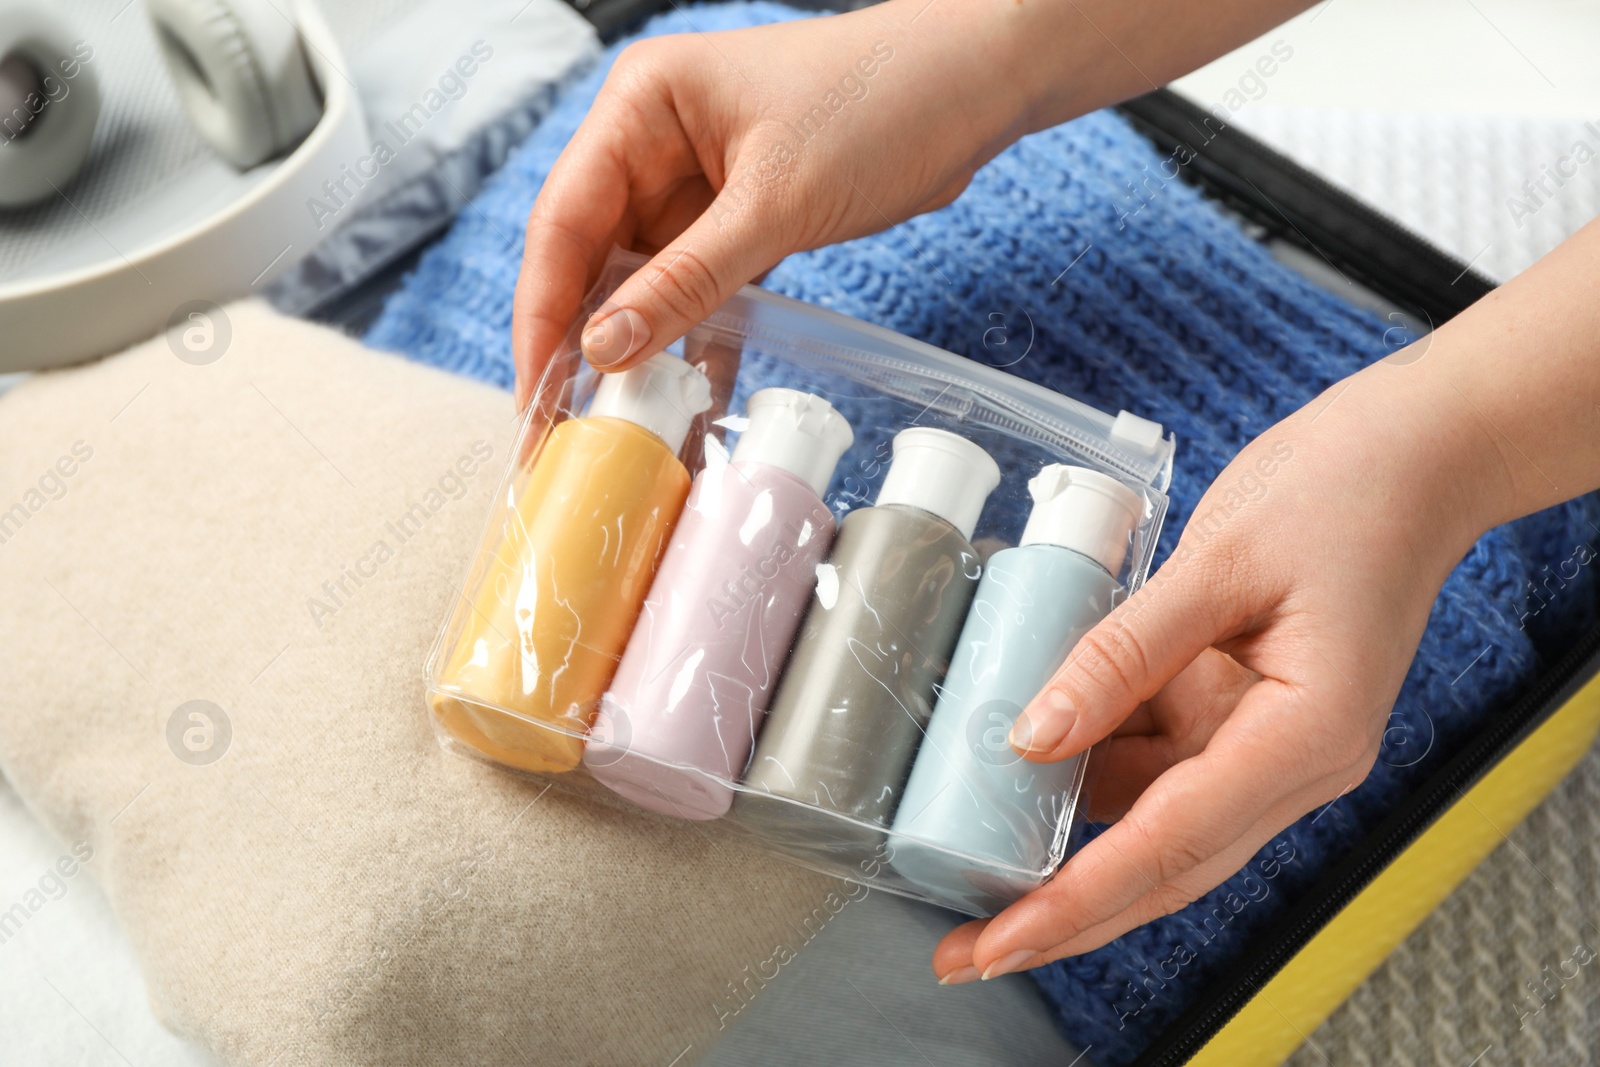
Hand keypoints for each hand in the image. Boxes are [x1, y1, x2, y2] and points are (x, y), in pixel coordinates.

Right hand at [510, 3, 1042, 406]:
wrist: (977, 83)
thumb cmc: (882, 101)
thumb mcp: (777, 201)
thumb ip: (688, 279)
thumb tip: (603, 349)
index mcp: (642, 104)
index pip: (563, 218)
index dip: (543, 310)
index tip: (534, 388)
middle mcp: (654, 139)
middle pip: (592, 255)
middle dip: (581, 341)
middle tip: (562, 427)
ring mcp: (696, 180)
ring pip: (643, 280)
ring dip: (637, 350)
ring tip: (620, 429)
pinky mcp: (740, 216)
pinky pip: (698, 288)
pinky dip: (695, 339)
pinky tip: (689, 401)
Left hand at [932, 359, 1499, 982]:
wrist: (1411, 455)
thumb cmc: (1346, 494)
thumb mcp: (1221, 561)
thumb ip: (1123, 650)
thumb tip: (1034, 733)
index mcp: (1307, 738)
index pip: (1175, 841)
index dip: (1080, 899)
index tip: (1005, 936)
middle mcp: (1289, 762)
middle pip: (1164, 864)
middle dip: (1063, 912)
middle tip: (967, 951)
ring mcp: (1263, 741)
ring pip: (1151, 817)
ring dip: (1065, 840)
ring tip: (968, 857)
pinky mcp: (1237, 710)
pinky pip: (1152, 757)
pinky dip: (1087, 761)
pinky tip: (1020, 757)